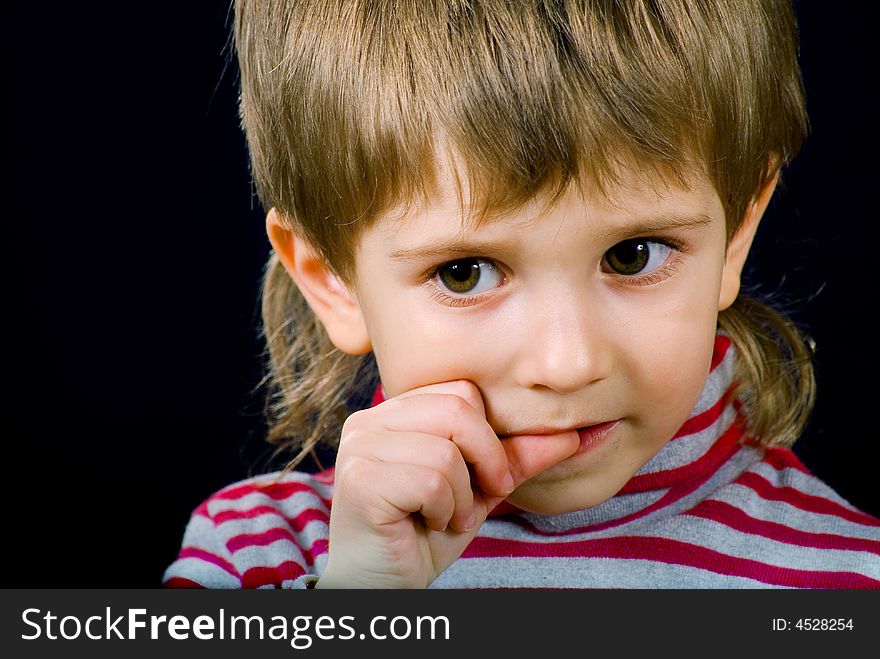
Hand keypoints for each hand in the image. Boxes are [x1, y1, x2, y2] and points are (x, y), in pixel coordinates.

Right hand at [316, 380, 579, 587]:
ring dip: (462, 496)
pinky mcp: (360, 480)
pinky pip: (430, 481)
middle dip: (486, 458)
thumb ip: (514, 458)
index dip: (488, 433)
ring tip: (447, 516)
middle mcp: (369, 421)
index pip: (461, 391)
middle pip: (457, 408)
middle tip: (479, 497)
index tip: (492, 477)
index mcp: (393, 412)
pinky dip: (444, 510)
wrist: (381, 584)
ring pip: (446, 451)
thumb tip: (571, 435)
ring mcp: (360, 448)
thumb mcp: (479, 490)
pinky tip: (430, 524)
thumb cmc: (423, 534)